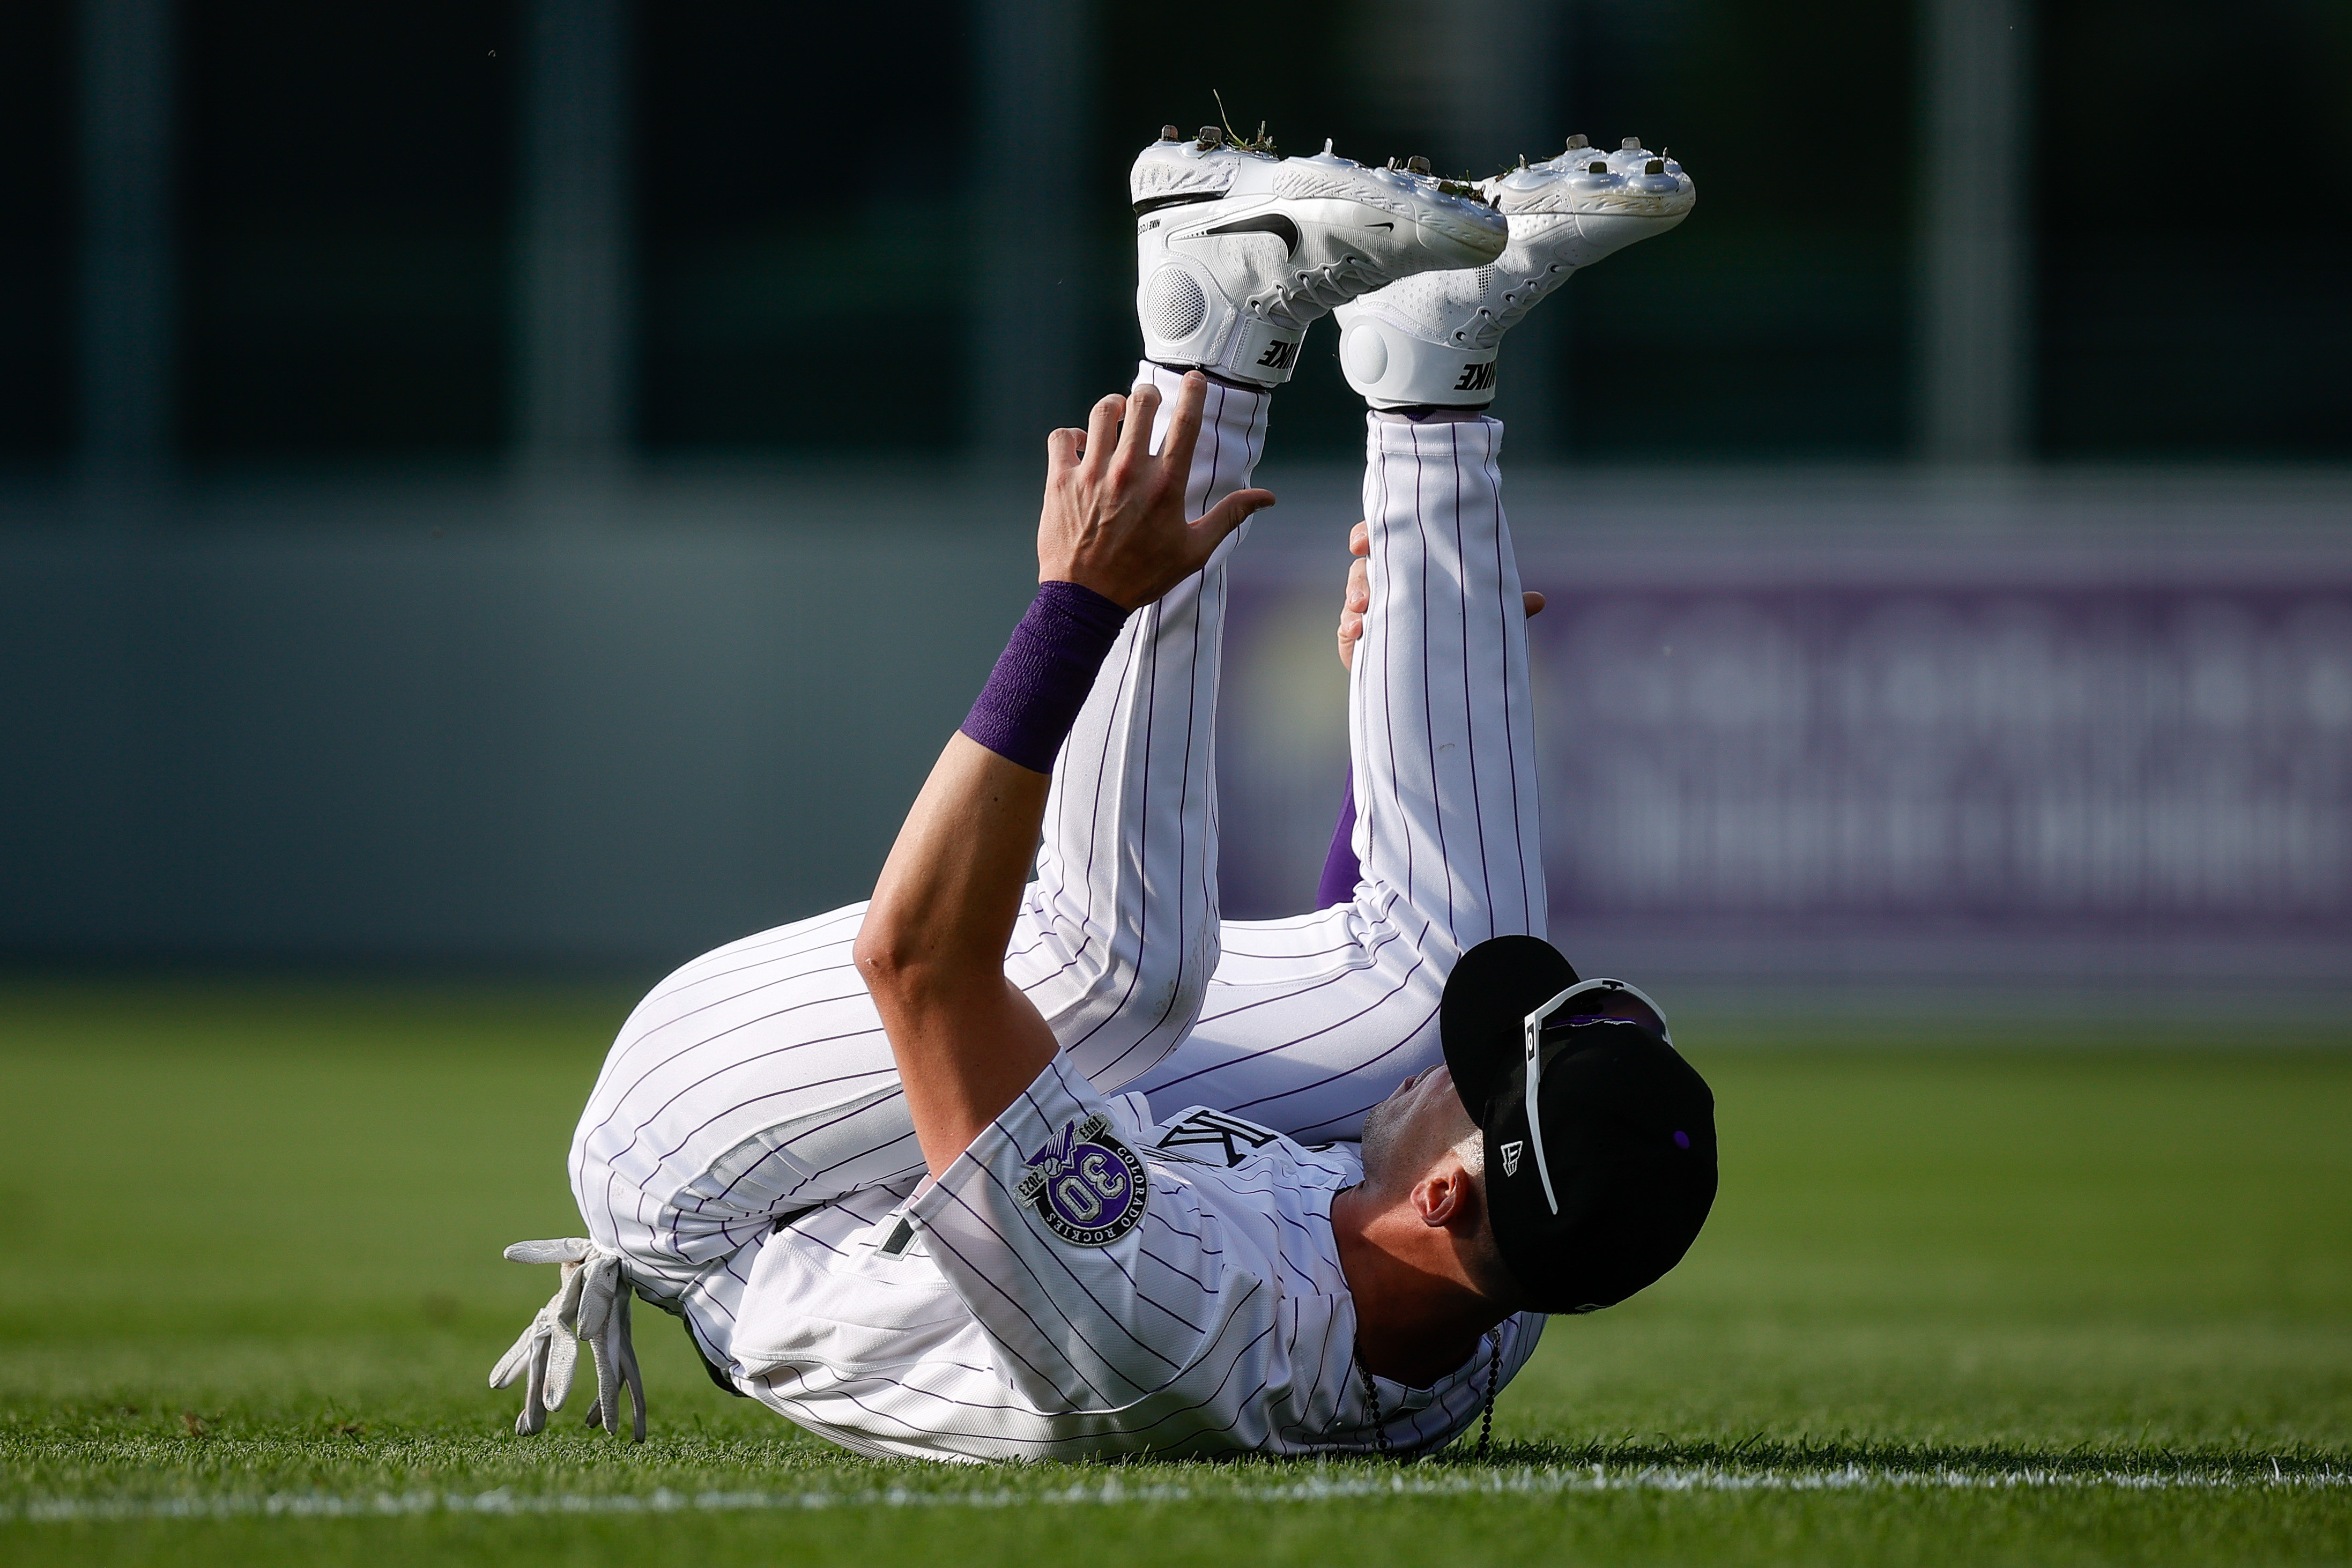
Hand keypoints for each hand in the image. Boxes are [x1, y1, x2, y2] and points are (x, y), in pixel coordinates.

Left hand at [1039, 374, 1275, 609]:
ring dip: (1112, 407)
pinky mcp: (1060, 481)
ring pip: (1101, 412)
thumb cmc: (1142, 576)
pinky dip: (1072, 436)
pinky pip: (1063, 436)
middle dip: (1148, 396)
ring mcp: (1092, 473)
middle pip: (1140, 403)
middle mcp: (1129, 472)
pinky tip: (1082, 447)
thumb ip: (1229, 516)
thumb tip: (1267, 496)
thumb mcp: (1194, 550)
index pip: (1185, 422)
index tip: (1195, 379)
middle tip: (1148, 403)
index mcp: (1166, 485)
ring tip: (1117, 417)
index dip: (1193, 392)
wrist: (1086, 599)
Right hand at [1337, 521, 1546, 670]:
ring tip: (1362, 608)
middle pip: (1365, 561)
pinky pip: (1346, 626)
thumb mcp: (1481, 618)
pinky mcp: (1354, 637)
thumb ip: (1502, 606)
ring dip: (1356, 595)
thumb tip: (1538, 600)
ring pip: (1354, 591)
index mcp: (1414, 565)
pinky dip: (1349, 626)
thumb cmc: (1459, 634)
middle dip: (1361, 560)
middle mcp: (1387, 581)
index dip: (1375, 530)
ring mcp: (1367, 609)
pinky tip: (1357, 631)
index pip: (1391, 537)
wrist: (1436, 680)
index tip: (1365, 538)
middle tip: (1362, 560)